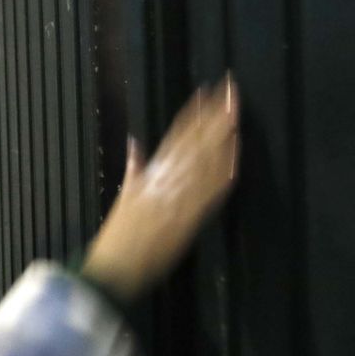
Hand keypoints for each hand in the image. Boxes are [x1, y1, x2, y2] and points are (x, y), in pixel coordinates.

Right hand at [81, 75, 239, 301]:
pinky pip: (210, 191)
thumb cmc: (119, 233)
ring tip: (236, 114)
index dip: (194, 112)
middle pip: (196, 141)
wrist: (118, 264)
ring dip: (222, 137)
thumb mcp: (124, 194)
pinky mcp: (191, 215)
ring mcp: (181, 196)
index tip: (207, 92)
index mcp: (152, 172)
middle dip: (215, 116)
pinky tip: (235, 155)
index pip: (177, 134)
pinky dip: (223, 172)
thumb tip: (135, 143)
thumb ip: (134, 167)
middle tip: (232, 92)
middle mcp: (167, 180)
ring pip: (205, 160)